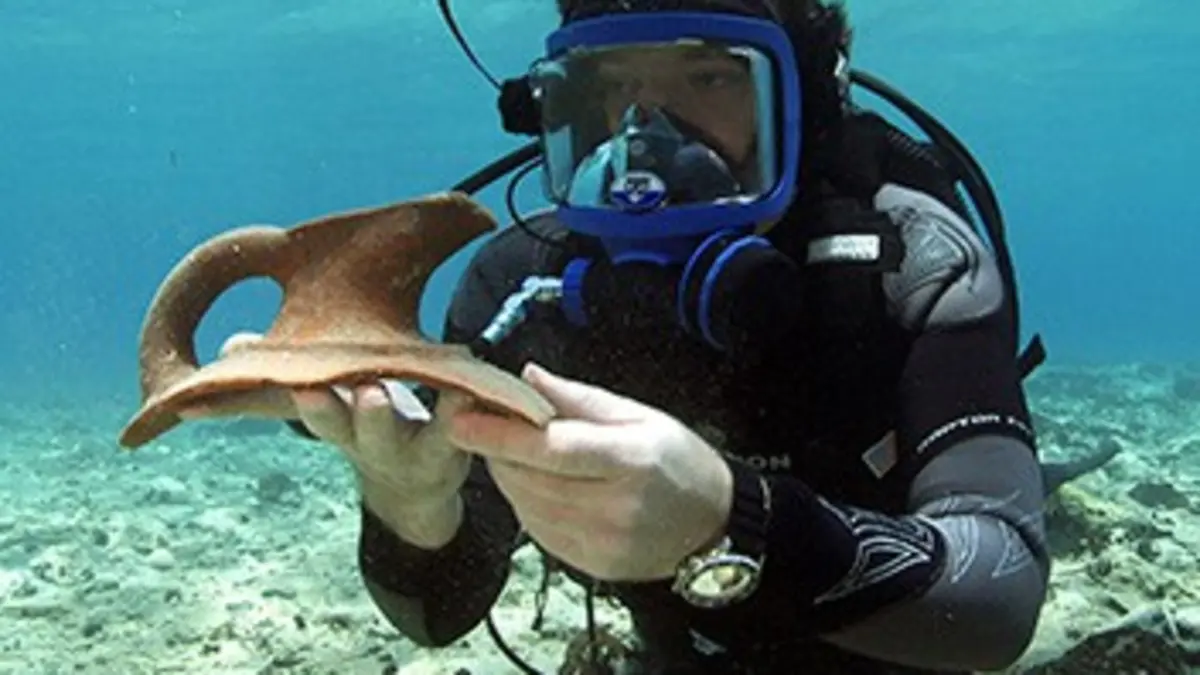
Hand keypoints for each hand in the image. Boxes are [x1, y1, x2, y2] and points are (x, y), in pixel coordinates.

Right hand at [181, 332, 472, 509]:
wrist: (417, 486)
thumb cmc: (365, 426)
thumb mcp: (327, 401)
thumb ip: (285, 376)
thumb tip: (232, 347)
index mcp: (325, 418)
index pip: (276, 408)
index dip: (234, 408)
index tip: (195, 402)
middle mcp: (358, 436)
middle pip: (335, 425)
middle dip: (320, 411)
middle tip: (309, 391)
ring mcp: (403, 445)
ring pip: (388, 433)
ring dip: (376, 417)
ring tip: (371, 393)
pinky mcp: (450, 443)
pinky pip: (456, 425)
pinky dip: (458, 405)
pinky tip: (462, 385)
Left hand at [448, 362, 732, 581]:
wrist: (713, 527)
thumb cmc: (678, 460)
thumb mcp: (639, 416)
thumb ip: (578, 399)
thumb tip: (526, 376)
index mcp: (630, 460)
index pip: (550, 448)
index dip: (499, 434)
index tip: (459, 417)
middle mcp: (614, 507)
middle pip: (529, 479)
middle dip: (496, 450)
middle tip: (481, 424)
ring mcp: (602, 543)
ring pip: (526, 506)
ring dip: (509, 477)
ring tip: (515, 453)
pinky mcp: (591, 567)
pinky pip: (538, 531)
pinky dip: (527, 504)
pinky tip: (539, 485)